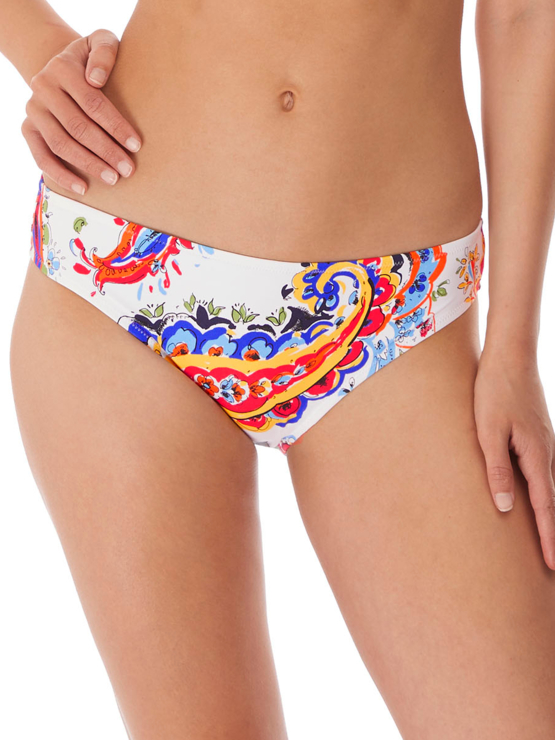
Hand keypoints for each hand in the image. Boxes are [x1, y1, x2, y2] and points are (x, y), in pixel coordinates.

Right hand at [20, 29, 141, 195]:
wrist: (62, 67)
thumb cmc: (91, 60)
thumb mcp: (100, 42)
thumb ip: (105, 52)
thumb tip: (96, 79)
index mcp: (62, 68)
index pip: (92, 103)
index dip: (115, 126)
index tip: (136, 145)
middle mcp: (43, 88)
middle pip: (78, 127)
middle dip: (106, 151)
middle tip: (128, 169)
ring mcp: (33, 110)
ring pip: (61, 144)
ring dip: (88, 165)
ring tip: (112, 179)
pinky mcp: (28, 129)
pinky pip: (41, 157)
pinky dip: (61, 175)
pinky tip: (83, 188)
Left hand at [474, 349, 554, 568]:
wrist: (510, 356)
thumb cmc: (494, 392)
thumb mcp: (488, 432)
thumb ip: (496, 470)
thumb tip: (505, 508)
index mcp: (537, 457)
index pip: (545, 508)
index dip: (548, 539)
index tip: (552, 567)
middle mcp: (547, 454)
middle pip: (551, 502)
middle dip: (552, 534)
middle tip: (552, 565)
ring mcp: (544, 444)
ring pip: (547, 488)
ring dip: (547, 515)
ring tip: (546, 539)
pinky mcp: (536, 436)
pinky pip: (541, 473)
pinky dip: (542, 494)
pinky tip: (535, 498)